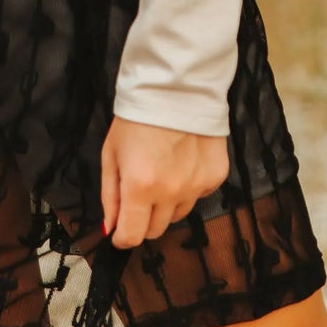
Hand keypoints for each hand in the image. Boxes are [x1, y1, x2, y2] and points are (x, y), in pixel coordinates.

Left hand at [99, 116, 229, 248]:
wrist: (176, 88)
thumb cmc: (136, 120)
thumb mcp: (111, 154)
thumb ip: (110, 195)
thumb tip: (110, 228)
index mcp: (140, 187)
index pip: (132, 236)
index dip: (122, 238)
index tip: (120, 232)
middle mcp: (171, 193)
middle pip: (156, 229)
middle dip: (143, 220)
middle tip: (139, 194)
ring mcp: (197, 186)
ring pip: (178, 214)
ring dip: (167, 204)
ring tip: (162, 172)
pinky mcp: (216, 176)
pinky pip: (199, 195)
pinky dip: (189, 187)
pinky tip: (183, 162)